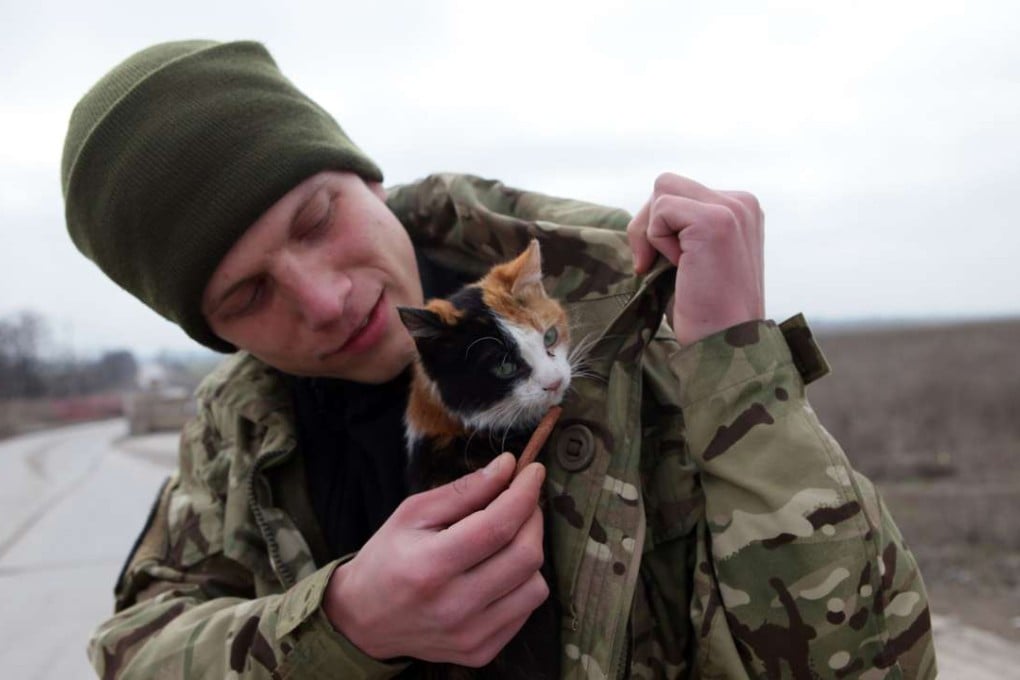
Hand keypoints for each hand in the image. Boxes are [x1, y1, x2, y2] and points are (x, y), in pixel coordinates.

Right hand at [323, 453, 548, 666]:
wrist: (364, 619)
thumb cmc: (388, 556)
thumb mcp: (413, 513)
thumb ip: (464, 490)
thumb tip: (509, 466)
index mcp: (430, 565)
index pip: (497, 526)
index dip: (524, 494)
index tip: (533, 471)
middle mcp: (453, 606)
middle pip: (525, 555)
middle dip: (532, 517)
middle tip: (522, 500)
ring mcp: (470, 635)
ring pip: (536, 586)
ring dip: (530, 551)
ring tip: (508, 538)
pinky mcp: (481, 652)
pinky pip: (527, 610)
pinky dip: (523, 582)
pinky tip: (500, 569)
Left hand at [627, 173, 764, 344]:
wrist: (725, 344)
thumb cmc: (703, 310)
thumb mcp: (692, 258)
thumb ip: (679, 228)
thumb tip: (642, 216)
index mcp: (740, 210)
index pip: (679, 192)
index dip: (658, 227)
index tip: (668, 264)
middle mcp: (742, 203)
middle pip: (667, 184)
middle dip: (648, 224)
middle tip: (652, 266)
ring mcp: (732, 208)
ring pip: (662, 190)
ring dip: (652, 232)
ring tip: (674, 267)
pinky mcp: (716, 221)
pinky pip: (662, 209)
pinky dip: (656, 240)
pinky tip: (680, 267)